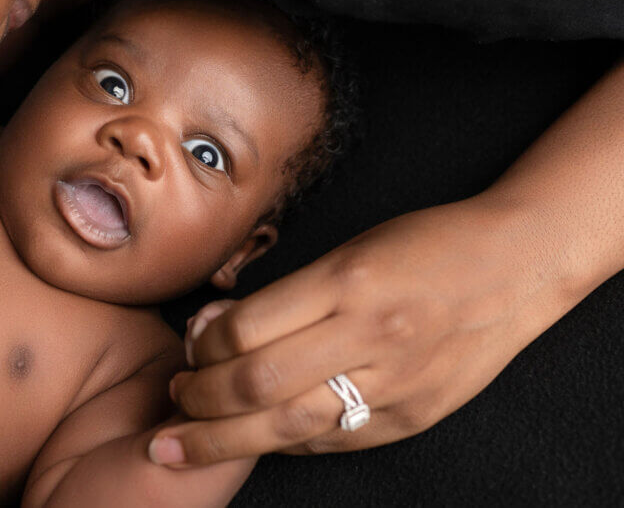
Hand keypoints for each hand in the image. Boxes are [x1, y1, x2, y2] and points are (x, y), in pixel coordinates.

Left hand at [150, 194, 566, 463]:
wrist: (515, 267)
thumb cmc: (424, 244)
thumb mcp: (350, 248)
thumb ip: (289, 293)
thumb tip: (218, 327)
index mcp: (345, 281)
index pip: (246, 327)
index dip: (202, 344)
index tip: (187, 345)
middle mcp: (368, 334)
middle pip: (256, 384)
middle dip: (197, 400)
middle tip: (171, 399)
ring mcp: (393, 382)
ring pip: (287, 426)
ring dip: (223, 438)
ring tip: (183, 441)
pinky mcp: (411, 416)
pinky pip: (331, 440)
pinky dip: (284, 441)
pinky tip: (257, 438)